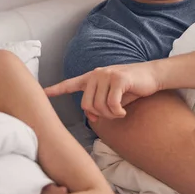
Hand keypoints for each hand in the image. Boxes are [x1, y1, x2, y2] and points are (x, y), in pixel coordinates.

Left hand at [45, 62, 160, 121]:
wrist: (152, 76)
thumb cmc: (132, 88)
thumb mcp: (113, 97)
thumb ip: (99, 105)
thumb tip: (91, 118)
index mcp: (92, 78)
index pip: (70, 84)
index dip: (56, 90)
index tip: (42, 93)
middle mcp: (96, 74)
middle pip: (86, 105)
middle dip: (99, 115)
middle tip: (112, 114)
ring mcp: (107, 75)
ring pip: (99, 106)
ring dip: (110, 115)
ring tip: (119, 111)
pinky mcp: (118, 79)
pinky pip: (112, 104)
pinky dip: (117, 113)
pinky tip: (123, 112)